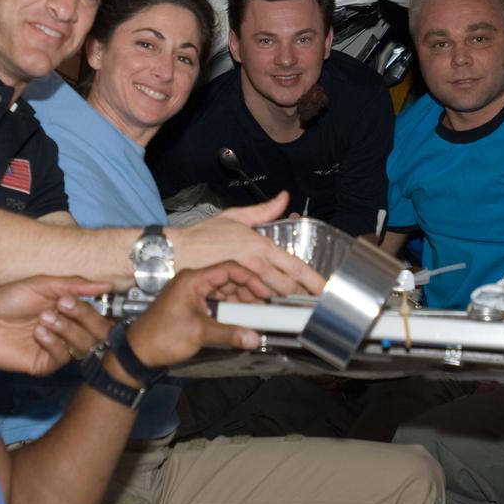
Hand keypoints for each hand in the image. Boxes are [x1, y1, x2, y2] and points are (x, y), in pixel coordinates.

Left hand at [0, 275, 112, 375]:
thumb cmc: (7, 298)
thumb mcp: (43, 284)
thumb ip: (75, 285)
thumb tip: (106, 285)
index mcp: (70, 310)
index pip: (98, 315)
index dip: (91, 309)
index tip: (72, 299)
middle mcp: (67, 329)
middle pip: (97, 333)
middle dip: (83, 318)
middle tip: (62, 306)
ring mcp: (56, 348)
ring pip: (83, 345)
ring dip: (67, 329)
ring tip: (45, 318)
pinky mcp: (44, 364)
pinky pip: (63, 357)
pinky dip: (53, 342)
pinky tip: (38, 332)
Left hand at [125, 262, 272, 367]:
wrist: (138, 352)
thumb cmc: (160, 337)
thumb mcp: (199, 334)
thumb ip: (229, 334)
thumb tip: (254, 337)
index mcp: (192, 279)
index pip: (228, 268)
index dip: (250, 279)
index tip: (265, 292)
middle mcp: (192, 281)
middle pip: (228, 278)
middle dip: (248, 291)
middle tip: (265, 304)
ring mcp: (191, 292)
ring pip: (224, 290)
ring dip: (241, 300)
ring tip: (257, 312)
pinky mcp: (191, 304)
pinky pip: (216, 301)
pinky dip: (230, 308)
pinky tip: (241, 318)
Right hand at [170, 191, 325, 295]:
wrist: (177, 253)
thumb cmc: (203, 235)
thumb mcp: (235, 216)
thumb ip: (264, 210)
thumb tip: (284, 197)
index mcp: (261, 247)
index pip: (296, 267)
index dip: (314, 281)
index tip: (326, 289)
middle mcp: (256, 266)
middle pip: (288, 288)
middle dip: (301, 296)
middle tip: (311, 300)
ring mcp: (245, 283)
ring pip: (272, 299)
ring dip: (281, 302)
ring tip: (290, 305)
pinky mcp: (233, 295)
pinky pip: (252, 305)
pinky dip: (259, 305)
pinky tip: (262, 305)